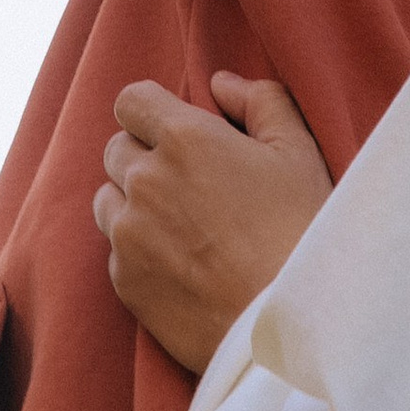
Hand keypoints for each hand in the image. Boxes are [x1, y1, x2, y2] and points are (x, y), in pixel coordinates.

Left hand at [94, 72, 333, 376]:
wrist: (286, 326)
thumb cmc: (301, 232)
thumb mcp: (297, 152)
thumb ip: (260, 100)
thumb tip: (220, 84)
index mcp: (184, 138)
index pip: (131, 100)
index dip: (152, 110)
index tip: (176, 130)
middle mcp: (144, 179)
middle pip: (118, 148)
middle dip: (146, 155)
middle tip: (190, 183)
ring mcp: (128, 233)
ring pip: (109, 198)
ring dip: (134, 201)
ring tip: (182, 224)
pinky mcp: (123, 280)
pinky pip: (115, 249)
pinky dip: (137, 249)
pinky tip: (181, 262)